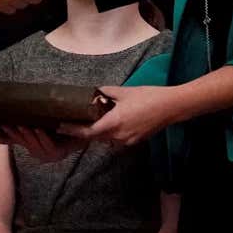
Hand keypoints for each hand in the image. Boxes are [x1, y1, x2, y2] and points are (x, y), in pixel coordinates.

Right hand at [0, 126, 84, 162]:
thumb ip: (30, 118)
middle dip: (13, 133)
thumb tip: (16, 104)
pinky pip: (48, 145)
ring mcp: (47, 154)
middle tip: (5, 123)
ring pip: (34, 144)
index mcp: (32, 145)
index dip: (4, 134)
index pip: (14, 140)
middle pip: (23, 142)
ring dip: (27, 134)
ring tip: (21, 124)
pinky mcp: (58, 153)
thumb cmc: (61, 126)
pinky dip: (43, 137)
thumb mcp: (42, 122)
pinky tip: (39, 129)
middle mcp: (37, 152)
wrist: (83, 134)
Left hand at [57, 85, 174, 146]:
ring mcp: (127, 141)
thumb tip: (94, 94)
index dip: (73, 130)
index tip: (60, 126)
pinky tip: (111, 122)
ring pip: (106, 139)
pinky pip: (117, 139)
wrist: (171, 107)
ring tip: (92, 120)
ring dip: (99, 132)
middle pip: (96, 137)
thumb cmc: (148, 97)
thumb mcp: (124, 91)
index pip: (88, 132)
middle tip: (73, 121)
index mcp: (114, 123)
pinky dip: (111, 133)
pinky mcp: (134, 141)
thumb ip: (106, 93)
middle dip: (85, 130)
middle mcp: (119, 136)